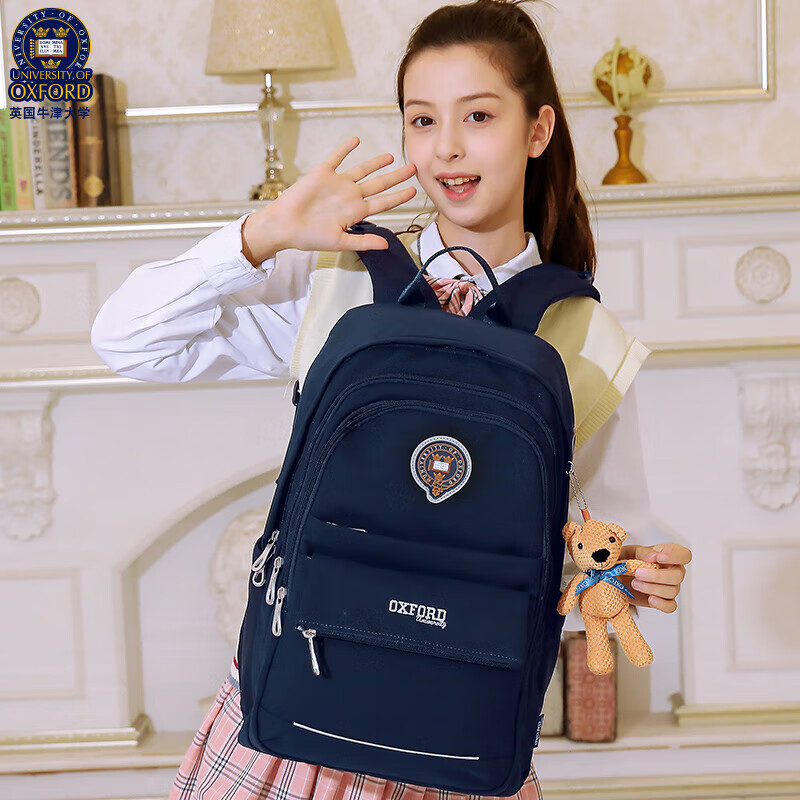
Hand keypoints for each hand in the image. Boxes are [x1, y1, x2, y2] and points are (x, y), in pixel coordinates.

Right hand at [243, 136, 416, 260]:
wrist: (285, 226)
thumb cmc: (309, 238)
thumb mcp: (340, 242)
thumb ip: (364, 241)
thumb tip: (386, 246)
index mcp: (356, 212)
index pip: (383, 203)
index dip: (399, 197)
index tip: (414, 190)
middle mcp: (350, 196)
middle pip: (379, 184)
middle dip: (397, 177)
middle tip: (413, 168)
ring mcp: (337, 184)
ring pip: (362, 169)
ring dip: (376, 162)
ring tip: (391, 156)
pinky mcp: (323, 173)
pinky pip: (337, 157)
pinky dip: (346, 149)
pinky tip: (356, 140)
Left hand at [618, 543, 691, 612]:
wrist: (619, 575)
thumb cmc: (629, 560)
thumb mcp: (632, 551)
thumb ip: (643, 552)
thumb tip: (652, 556)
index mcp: (669, 555)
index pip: (684, 555)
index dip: (674, 556)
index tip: (659, 557)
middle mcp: (674, 571)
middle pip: (677, 575)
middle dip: (657, 575)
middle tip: (638, 573)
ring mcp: (671, 587)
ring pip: (672, 591)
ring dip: (652, 588)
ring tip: (635, 583)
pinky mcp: (664, 601)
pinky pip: (670, 606)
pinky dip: (661, 604)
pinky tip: (650, 599)